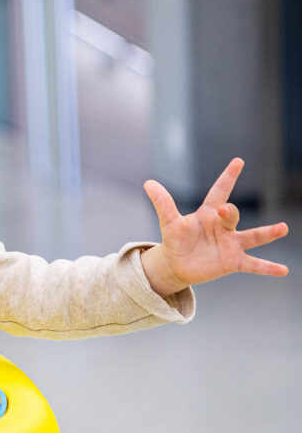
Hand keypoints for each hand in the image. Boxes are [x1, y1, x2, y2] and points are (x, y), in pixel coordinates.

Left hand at [141, 158, 288, 296]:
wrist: (177, 265)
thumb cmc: (175, 240)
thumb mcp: (168, 222)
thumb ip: (162, 203)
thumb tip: (148, 182)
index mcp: (208, 214)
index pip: (219, 191)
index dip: (228, 177)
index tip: (238, 161)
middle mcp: (223, 227)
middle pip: (231, 215)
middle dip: (230, 212)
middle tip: (225, 210)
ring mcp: (230, 244)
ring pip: (252, 237)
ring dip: (268, 233)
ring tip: (283, 228)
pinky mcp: (232, 262)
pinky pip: (253, 264)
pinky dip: (267, 267)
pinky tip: (283, 271)